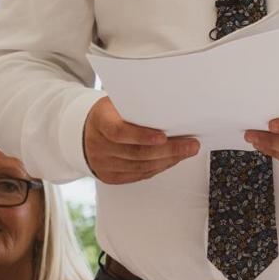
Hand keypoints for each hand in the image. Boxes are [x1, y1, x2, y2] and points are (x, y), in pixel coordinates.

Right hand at [84, 97, 198, 182]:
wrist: (88, 130)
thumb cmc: (111, 114)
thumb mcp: (119, 103)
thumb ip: (139, 107)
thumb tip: (173, 109)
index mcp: (100, 121)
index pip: (119, 132)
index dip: (142, 136)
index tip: (163, 137)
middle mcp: (98, 144)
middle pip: (136, 152)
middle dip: (169, 150)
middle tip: (191, 145)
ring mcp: (102, 163)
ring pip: (141, 166)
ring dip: (169, 160)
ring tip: (187, 152)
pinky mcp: (110, 176)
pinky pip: (139, 175)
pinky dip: (159, 167)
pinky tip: (172, 160)